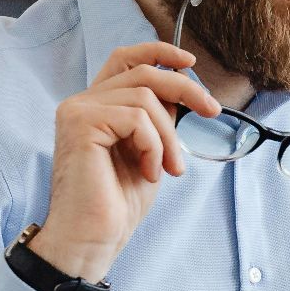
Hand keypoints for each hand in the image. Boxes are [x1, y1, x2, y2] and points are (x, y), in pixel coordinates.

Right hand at [30, 41, 222, 280]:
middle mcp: (81, 102)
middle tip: (212, 111)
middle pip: (143, 73)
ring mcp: (77, 111)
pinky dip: (153, 145)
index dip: (158, 51)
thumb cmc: (117, 203)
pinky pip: (136, 118)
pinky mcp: (79, 124)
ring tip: (169, 168)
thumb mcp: (149, 151)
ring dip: (169, 135)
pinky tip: (150, 172)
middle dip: (185, 89)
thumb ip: (157, 118)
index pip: (124, 59)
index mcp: (96, 106)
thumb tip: (180, 91)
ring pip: (145, 98)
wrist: (93, 239)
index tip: (190, 62)